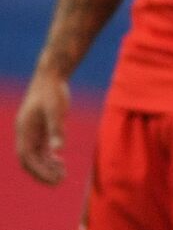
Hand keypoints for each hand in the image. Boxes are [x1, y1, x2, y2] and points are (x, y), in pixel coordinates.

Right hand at [15, 68, 69, 184]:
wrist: (51, 75)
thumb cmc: (53, 91)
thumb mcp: (56, 110)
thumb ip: (56, 129)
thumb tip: (58, 150)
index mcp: (25, 130)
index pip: (27, 158)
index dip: (38, 171)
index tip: (53, 179)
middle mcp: (25, 133)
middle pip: (30, 160)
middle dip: (42, 173)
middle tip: (60, 180)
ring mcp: (32, 131)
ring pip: (36, 156)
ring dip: (46, 167)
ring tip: (62, 174)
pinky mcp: (40, 128)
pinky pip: (41, 148)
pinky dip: (49, 157)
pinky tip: (60, 161)